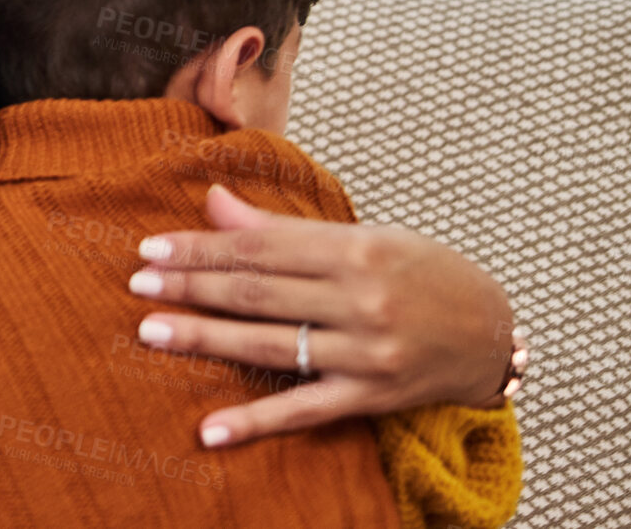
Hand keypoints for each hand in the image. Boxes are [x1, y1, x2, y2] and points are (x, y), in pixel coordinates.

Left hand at [131, 185, 514, 446]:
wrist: (493, 332)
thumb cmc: (419, 272)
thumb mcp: (360, 236)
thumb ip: (282, 227)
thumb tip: (214, 200)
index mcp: (354, 249)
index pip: (259, 247)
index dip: (201, 248)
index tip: (150, 248)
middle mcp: (360, 299)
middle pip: (257, 292)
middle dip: (191, 287)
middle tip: (137, 285)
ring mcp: (365, 351)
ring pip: (268, 344)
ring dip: (204, 339)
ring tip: (150, 331)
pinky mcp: (370, 397)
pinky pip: (302, 410)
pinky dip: (254, 423)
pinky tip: (208, 430)